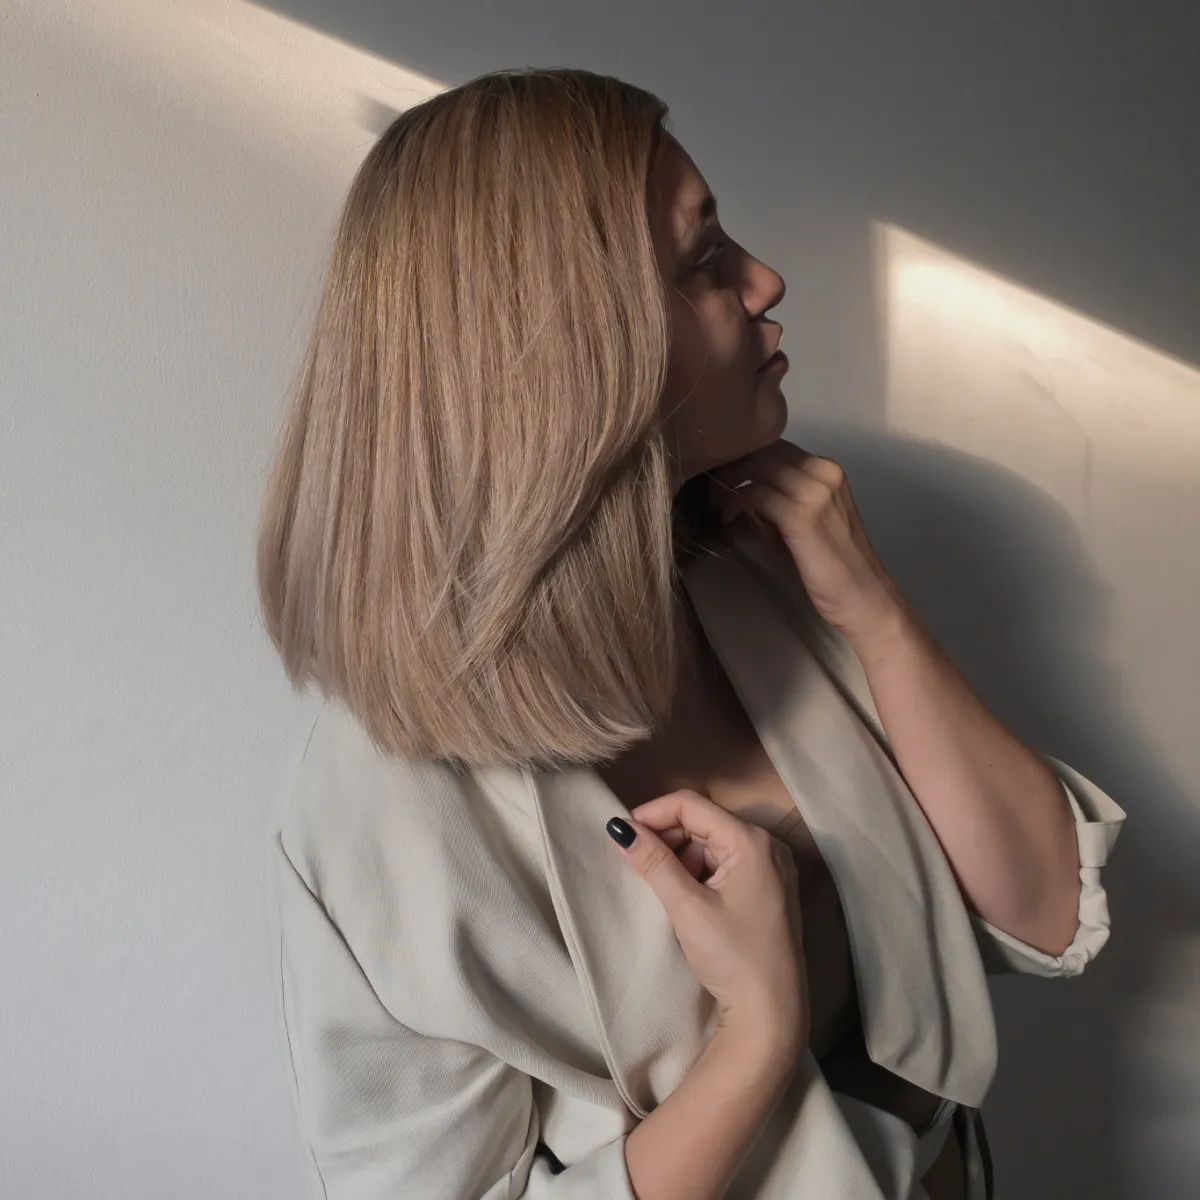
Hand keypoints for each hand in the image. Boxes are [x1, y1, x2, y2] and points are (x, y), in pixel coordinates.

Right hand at [607, 790, 808, 1054]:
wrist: (770, 1012)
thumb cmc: (730, 955)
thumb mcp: (686, 906)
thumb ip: (653, 862)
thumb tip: (620, 827)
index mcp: (752, 841)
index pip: (692, 805)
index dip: (653, 813)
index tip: (623, 834)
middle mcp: (767, 845)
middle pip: (704, 822)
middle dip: (667, 836)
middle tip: (637, 861)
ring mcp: (772, 868)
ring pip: (713, 843)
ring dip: (681, 856)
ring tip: (660, 884)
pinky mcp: (768, 888)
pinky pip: (726, 863)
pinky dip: (699, 871)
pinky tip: (683, 894)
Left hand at [706, 438, 904, 640]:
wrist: (863, 597)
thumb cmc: (835, 567)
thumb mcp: (808, 522)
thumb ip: (781, 502)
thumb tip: (744, 493)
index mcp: (828, 471)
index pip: (777, 447)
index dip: (746, 457)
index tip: (725, 477)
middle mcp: (824, 473)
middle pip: (765, 450)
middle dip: (733, 465)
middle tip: (713, 488)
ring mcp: (814, 492)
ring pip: (758, 466)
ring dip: (730, 483)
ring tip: (717, 504)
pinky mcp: (801, 516)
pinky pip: (756, 495)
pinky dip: (735, 503)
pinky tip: (727, 518)